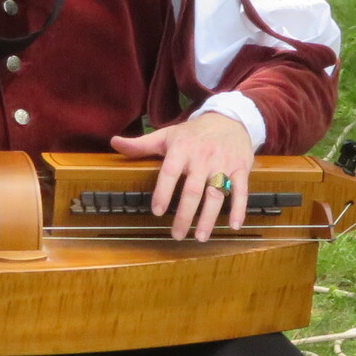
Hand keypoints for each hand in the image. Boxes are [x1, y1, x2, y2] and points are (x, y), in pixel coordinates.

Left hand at [114, 110, 252, 241]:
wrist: (230, 118)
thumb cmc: (193, 133)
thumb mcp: (167, 135)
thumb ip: (142, 144)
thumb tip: (114, 142)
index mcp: (182, 148)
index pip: (170, 172)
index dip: (163, 192)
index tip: (157, 212)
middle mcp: (203, 157)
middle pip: (193, 189)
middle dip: (185, 214)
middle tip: (177, 235)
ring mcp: (223, 163)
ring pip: (216, 193)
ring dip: (209, 217)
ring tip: (201, 237)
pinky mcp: (241, 168)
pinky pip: (241, 190)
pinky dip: (239, 208)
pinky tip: (234, 226)